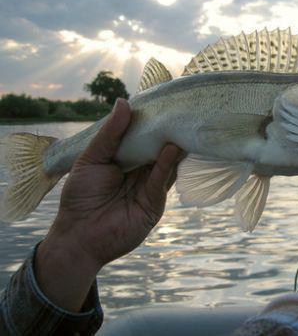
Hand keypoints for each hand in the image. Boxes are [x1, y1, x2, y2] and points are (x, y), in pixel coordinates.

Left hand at [35, 99, 182, 310]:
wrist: (79, 235)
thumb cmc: (80, 196)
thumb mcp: (91, 159)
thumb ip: (110, 133)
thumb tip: (124, 102)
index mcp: (124, 159)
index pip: (142, 137)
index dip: (151, 122)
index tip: (161, 103)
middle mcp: (141, 171)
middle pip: (158, 148)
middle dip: (167, 132)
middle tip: (178, 111)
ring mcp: (150, 187)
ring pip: (166, 163)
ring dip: (172, 146)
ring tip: (179, 126)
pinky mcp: (155, 202)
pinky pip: (162, 180)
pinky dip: (167, 164)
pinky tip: (171, 149)